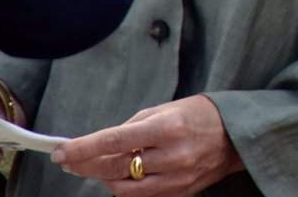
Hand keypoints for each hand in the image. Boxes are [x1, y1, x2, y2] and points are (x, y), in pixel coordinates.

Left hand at [52, 95, 243, 195]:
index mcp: (167, 128)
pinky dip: (125, 186)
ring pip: (123, 189)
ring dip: (104, 178)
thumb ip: (132, 128)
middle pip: (114, 168)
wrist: (235, 135)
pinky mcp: (178, 194)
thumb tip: (100, 145)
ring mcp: (175, 179)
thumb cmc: (199, 115)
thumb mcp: (165, 109)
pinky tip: (120, 175)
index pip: (114, 141)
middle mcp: (171, 156)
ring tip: (98, 166)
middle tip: (69, 160)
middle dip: (86, 165)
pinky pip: (141, 196)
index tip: (61, 151)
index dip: (83, 148)